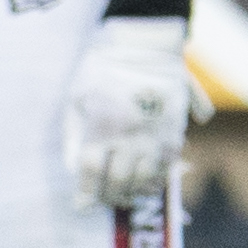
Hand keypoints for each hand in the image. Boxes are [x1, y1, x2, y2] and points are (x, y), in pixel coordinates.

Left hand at [62, 14, 196, 210]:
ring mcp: (154, 133)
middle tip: (104, 200)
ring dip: (134, 192)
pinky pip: (169, 164)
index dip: (86, 194)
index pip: (91, 172)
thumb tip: (73, 168)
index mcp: (101, 125)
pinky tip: (150, 182)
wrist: (143, 42)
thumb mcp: (76, 97)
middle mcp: (129, 134)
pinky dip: (159, 178)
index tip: (82, 206)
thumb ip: (73, 135)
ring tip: (126, 195)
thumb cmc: (101, 67)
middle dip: (109, 197)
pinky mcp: (174, 128)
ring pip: (146, 178)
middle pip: (118, 181)